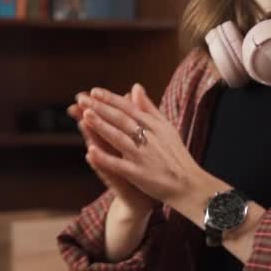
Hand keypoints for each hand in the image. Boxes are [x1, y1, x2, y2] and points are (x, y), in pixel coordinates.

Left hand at [81, 83, 209, 208]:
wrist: (189, 184)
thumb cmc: (176, 154)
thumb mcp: (165, 127)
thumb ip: (148, 107)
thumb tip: (135, 86)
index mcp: (154, 126)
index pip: (129, 108)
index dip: (111, 99)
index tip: (94, 91)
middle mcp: (149, 138)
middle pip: (122, 120)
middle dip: (101, 108)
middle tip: (81, 99)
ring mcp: (143, 157)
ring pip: (119, 139)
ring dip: (102, 127)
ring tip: (85, 116)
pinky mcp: (140, 175)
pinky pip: (119, 166)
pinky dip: (105, 159)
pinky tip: (90, 153)